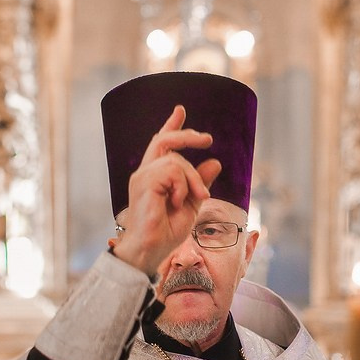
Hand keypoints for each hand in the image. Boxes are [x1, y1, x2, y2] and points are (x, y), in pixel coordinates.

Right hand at [112, 105, 220, 274]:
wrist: (150, 250)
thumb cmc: (165, 233)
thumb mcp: (192, 204)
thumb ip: (200, 184)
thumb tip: (216, 161)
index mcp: (154, 177)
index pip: (161, 144)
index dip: (171, 125)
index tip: (180, 109)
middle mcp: (145, 173)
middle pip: (165, 140)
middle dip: (187, 134)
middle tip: (208, 139)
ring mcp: (143, 177)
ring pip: (176, 159)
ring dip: (193, 178)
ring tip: (197, 197)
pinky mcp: (144, 182)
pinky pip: (172, 170)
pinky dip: (183, 185)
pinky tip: (178, 202)